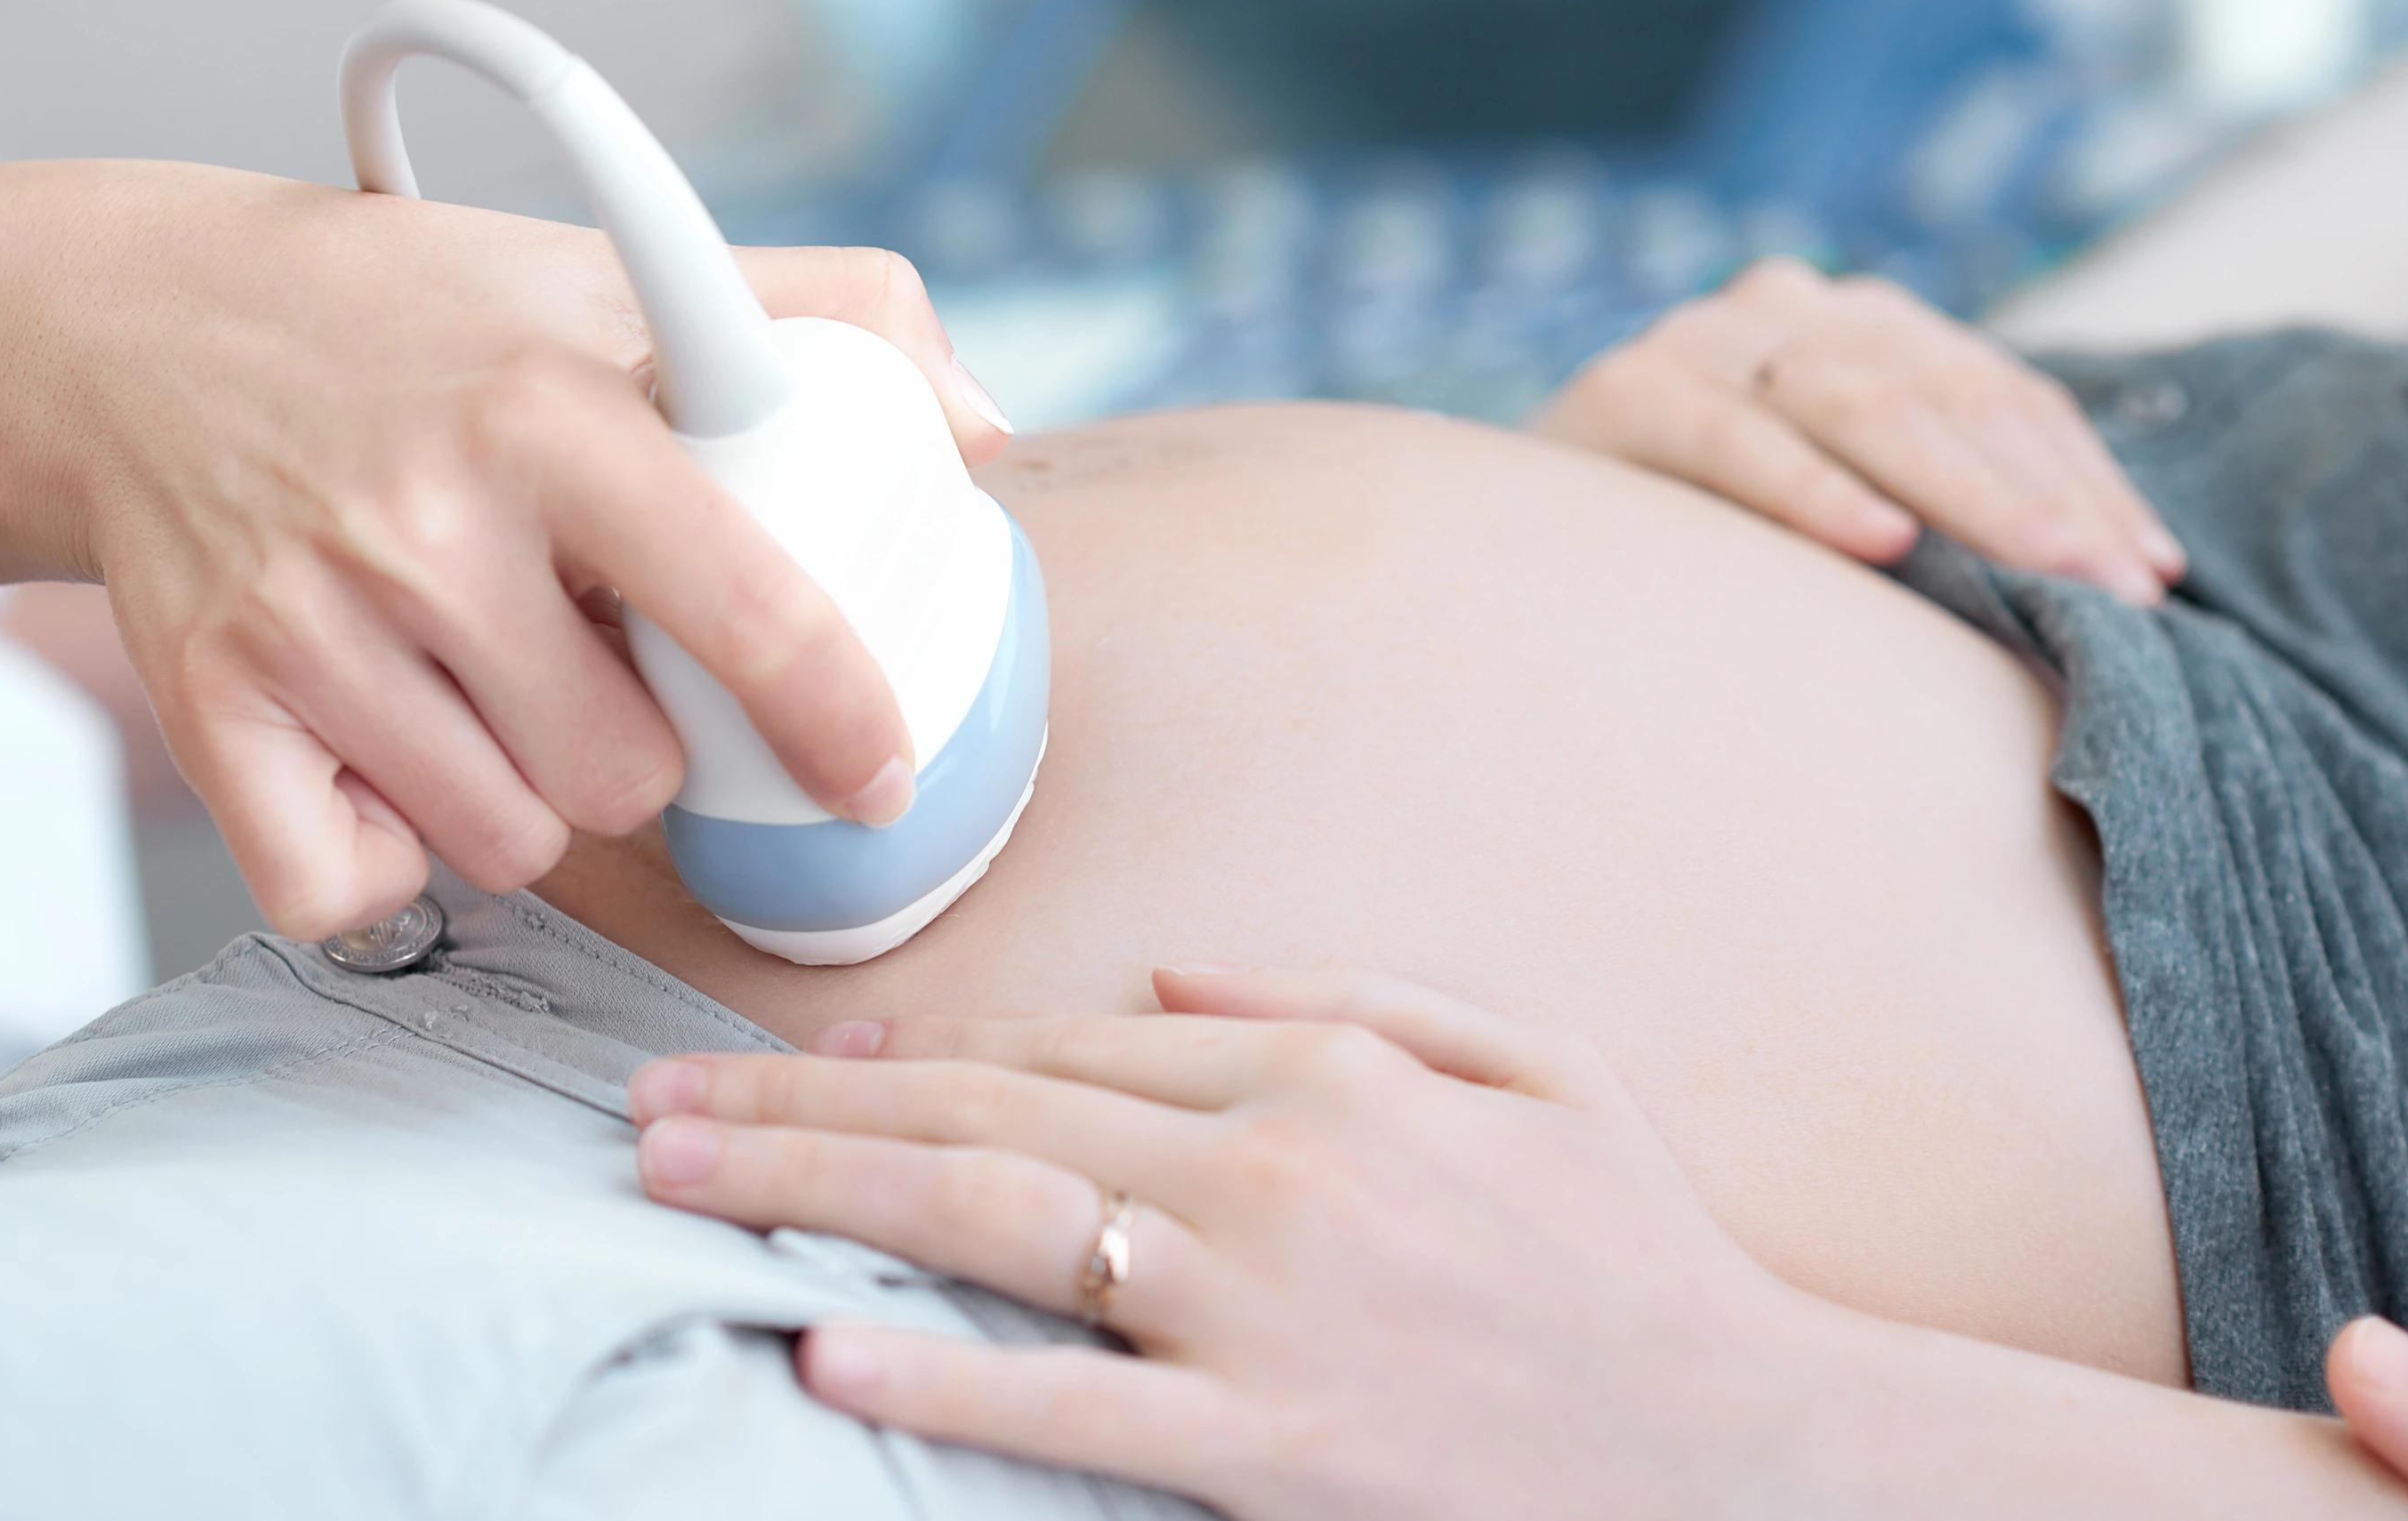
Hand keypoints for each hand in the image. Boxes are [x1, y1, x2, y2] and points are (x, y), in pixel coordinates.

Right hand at [30, 165, 1010, 935]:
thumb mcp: (613, 276)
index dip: (838, 719)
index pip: (746, 605)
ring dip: (525, 797)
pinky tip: (387, 761)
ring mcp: (306, 622)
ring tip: (488, 684)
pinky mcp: (208, 703)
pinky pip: (346, 889)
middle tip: (591, 658)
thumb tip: (987, 433)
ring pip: (507, 843)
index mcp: (553, 413)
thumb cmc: (413, 317)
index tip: (877, 775)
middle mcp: (426, 521)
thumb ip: (826, 316)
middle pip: (628, 774)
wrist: (138, 330)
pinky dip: (380, 861)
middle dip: (643, 747)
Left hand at [625, 967, 1831, 1520]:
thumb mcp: (1533, 1058)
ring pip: (990, 1223)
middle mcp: (1272, 1167)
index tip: (803, 1049)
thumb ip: (1349, 990)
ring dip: (811, 1196)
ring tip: (677, 1184)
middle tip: (653, 1104)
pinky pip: (1070, 1406)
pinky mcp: (1268, 1444)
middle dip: (800, 1103)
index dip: (919, 1040)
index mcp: (1327, 1071)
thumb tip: (1171, 962)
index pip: (1070, 1038)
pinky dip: (939, 1372)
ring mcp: (1263, 1309)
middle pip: (985, 1112)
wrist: (1754, 1446)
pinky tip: (823, 1345)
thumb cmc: (1644, 1251)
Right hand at [1535, 257, 2182, 603]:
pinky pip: (1733, 435)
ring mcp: (1707, 336)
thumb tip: (2124, 585)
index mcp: (1863, 326)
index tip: (2158, 574)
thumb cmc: (1706, 545)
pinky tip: (1880, 541)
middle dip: (2046, 496)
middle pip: (1947, 394)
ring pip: (1860, 402)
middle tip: (2123, 587)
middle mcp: (1792, 307)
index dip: (2090, 478)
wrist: (1515, 540)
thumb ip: (1943, 516)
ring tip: (2042, 568)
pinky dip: (1810, 488)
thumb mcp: (1843, 512)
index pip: (2002, 393)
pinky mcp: (1625, 388)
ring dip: (1962, 494)